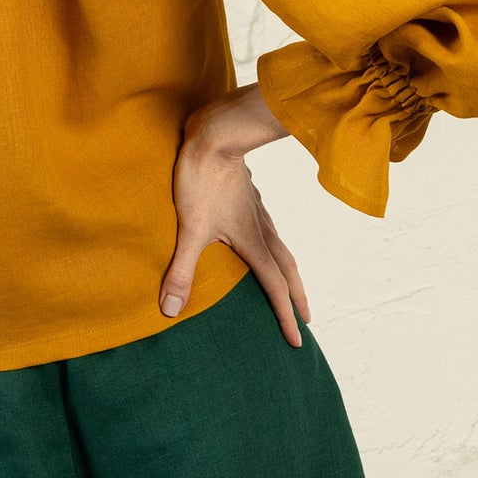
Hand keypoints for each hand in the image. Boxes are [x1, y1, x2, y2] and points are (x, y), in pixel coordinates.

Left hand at [164, 116, 309, 348]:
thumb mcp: (189, 228)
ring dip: (287, 270)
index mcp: (253, 241)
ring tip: (288, 283)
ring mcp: (256, 209)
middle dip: (297, 298)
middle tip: (306, 320)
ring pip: (280, 246)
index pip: (275, 288)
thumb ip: (182, 271)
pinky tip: (260, 237)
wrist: (213, 134)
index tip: (296, 342)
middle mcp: (261, 228)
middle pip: (287, 268)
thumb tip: (171, 311)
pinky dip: (271, 243)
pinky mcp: (247, 194)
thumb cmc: (202, 180)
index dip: (285, 317)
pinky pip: (266, 227)